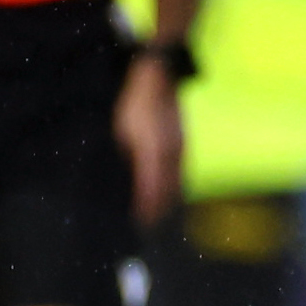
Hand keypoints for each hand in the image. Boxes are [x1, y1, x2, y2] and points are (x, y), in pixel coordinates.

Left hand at [115, 53, 184, 225]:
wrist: (160, 77)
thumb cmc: (134, 103)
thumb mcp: (122, 131)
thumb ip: (128, 157)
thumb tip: (123, 180)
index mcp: (153, 150)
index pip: (152, 189)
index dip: (146, 209)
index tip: (139, 225)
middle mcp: (170, 152)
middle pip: (168, 190)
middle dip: (158, 210)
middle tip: (147, 228)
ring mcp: (180, 148)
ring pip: (177, 182)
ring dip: (167, 200)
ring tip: (157, 217)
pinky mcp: (183, 143)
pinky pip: (180, 171)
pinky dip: (174, 186)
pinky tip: (168, 193)